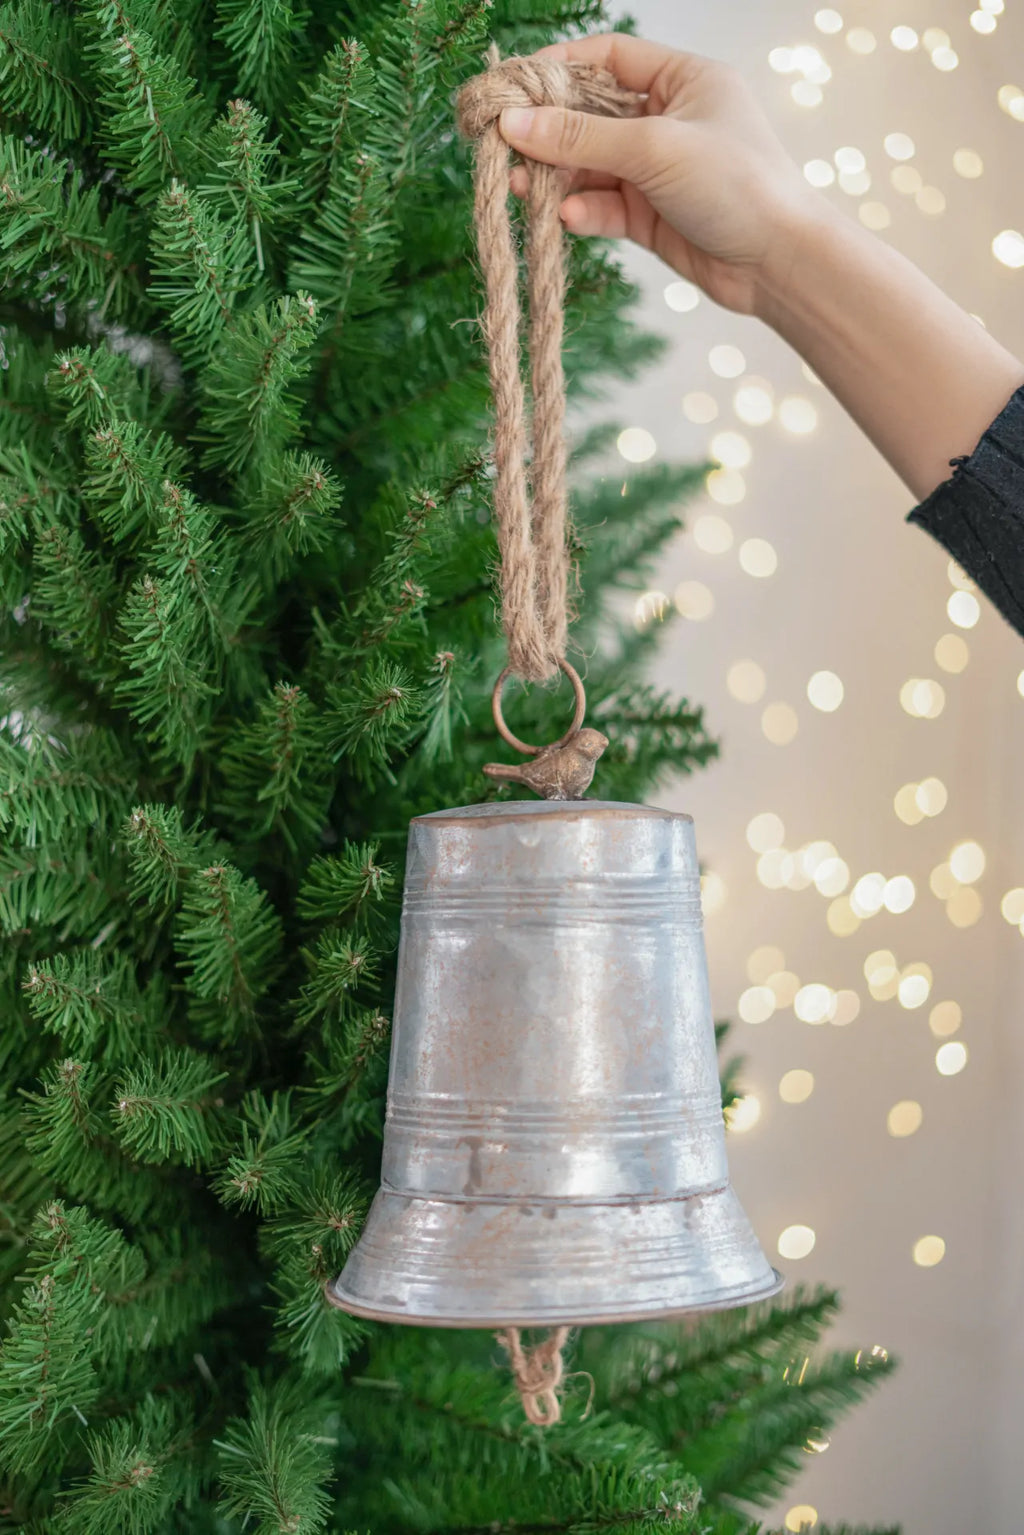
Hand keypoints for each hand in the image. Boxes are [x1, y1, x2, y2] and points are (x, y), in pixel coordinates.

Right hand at [499, 32, 817, 316]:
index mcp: (682, 80)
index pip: (607, 58)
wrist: (778, 263)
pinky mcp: (651, 217)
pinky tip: (567, 218)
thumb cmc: (736, 184)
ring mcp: (658, 171)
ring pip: (591, 166)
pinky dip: (583, 211)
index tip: (511, 88)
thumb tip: (514, 122)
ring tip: (522, 187)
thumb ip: (581, 137)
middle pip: (590, 115)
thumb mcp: (654, 148)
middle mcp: (669, 120)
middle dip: (548, 132)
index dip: (557, 69)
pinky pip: (604, 206)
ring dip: (556, 177)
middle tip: (502, 145)